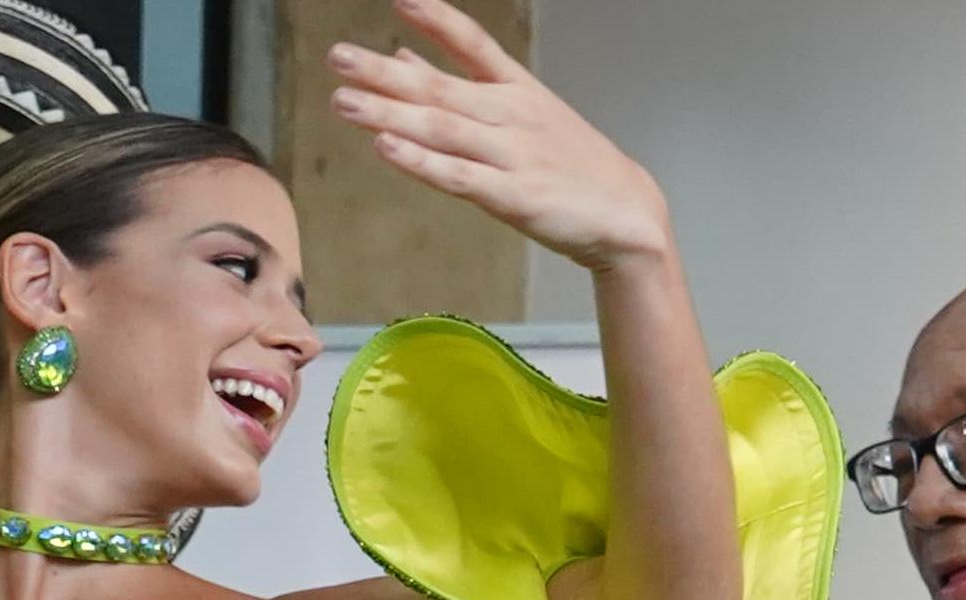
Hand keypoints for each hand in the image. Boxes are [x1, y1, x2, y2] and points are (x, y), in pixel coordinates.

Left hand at [329, 0, 673, 273]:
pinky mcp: (514, 198)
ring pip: (442, 130)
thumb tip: (404, 58)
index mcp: (516, 89)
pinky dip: (423, 163)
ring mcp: (513, 155)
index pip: (472, 42)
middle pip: (440, 89)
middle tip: (338, 58)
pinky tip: (388, 150)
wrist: (627, 214)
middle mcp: (511, 115)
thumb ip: (459, 83)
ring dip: (391, 115)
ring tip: (344, 102)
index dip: (436, 19)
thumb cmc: (568, 163)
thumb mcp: (520, 111)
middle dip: (384, 73)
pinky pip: (460, 177)